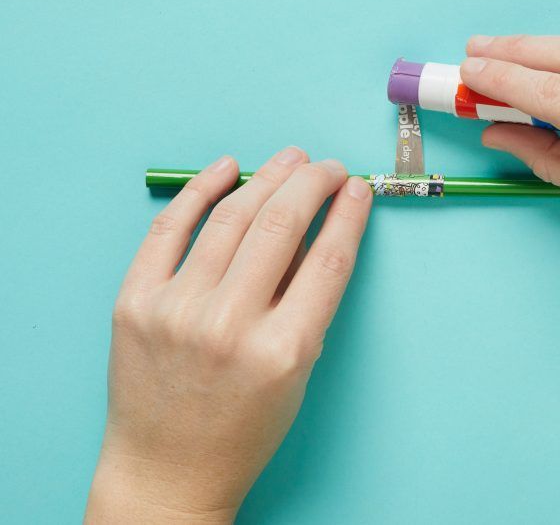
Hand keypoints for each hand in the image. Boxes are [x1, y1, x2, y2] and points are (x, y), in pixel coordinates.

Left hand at [86, 147, 372, 522]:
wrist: (168, 469)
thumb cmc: (244, 428)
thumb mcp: (297, 372)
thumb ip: (307, 301)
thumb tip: (314, 227)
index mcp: (282, 351)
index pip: (327, 259)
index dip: (348, 214)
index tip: (356, 187)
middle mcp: (228, 325)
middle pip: (281, 225)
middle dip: (312, 183)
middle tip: (326, 166)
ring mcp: (176, 310)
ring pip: (231, 218)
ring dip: (267, 177)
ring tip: (289, 158)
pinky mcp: (134, 302)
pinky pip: (169, 229)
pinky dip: (200, 191)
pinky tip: (228, 168)